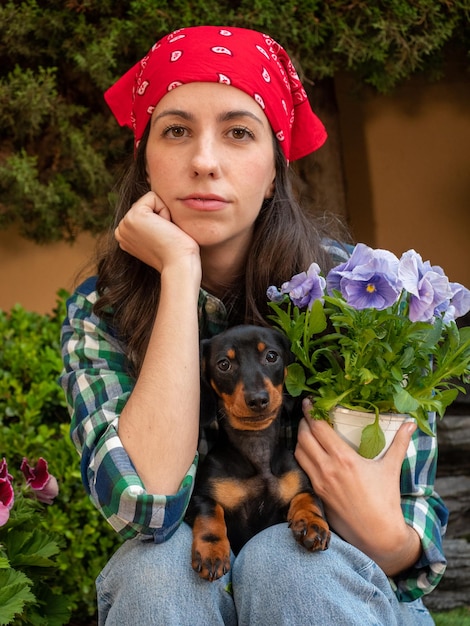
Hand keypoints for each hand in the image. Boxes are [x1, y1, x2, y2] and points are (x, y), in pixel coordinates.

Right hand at [115, 191, 199, 271]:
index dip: (161, 220)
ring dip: (164, 214)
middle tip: (166, 237)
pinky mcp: (134, 216)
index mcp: (126, 236)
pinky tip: (165, 229)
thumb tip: (158, 212)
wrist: (179, 265)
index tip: (164, 239)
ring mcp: (125, 223)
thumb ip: (153, 224)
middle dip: (162, 215)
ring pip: (150, 199)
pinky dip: (165, 211)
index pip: (146, 210)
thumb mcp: (160, 237)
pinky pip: (153, 197)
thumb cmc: (178, 254)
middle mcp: (121, 230)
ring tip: (165, 234)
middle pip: (147, 203)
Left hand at [295, 398, 420, 574]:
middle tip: (308, 414)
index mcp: (344, 459)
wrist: (377, 535)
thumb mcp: (391, 468)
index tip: (309, 402)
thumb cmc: (385, 501)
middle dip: (303, 422)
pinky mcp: (317, 493)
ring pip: (299, 452)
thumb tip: (411, 423)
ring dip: (300, 438)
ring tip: (307, 430)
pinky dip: (302, 455)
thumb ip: (400, 443)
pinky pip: (303, 468)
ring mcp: (319, 482)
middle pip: (304, 437)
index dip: (311, 412)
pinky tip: (310, 452)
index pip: (319, 428)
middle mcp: (327, 469)